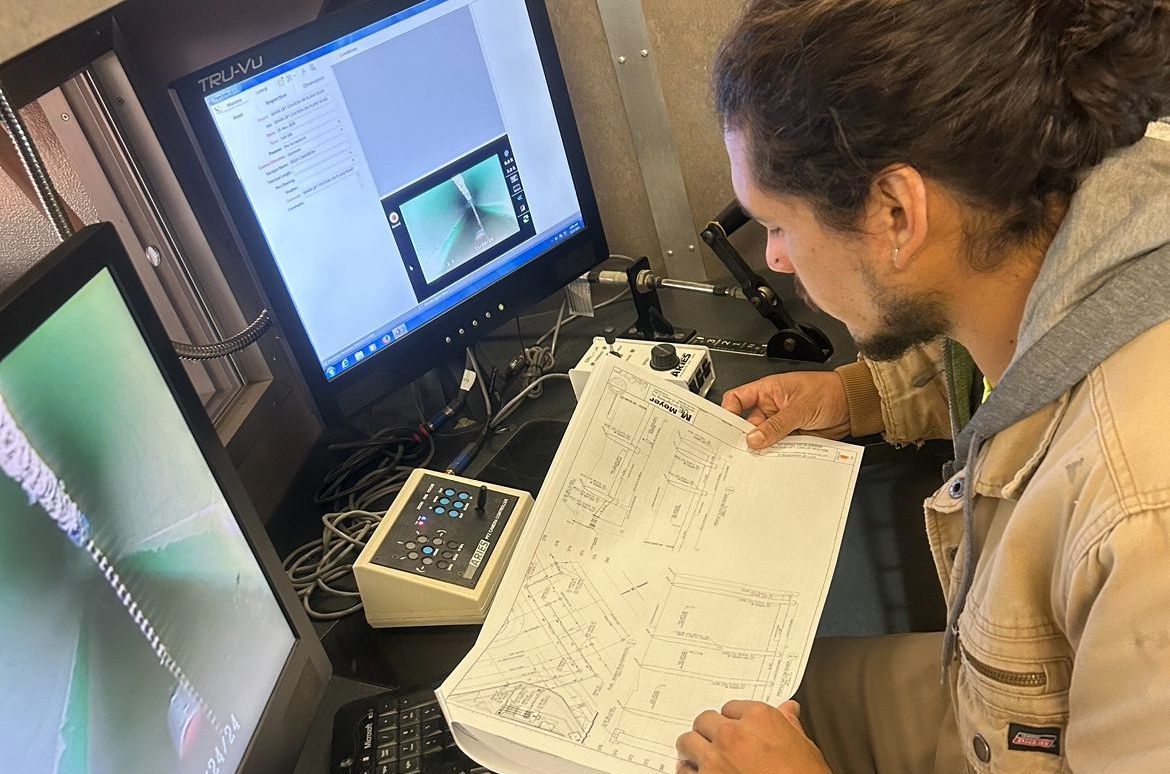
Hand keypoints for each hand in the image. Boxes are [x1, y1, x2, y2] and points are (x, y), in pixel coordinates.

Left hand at [675, 700, 831, 773]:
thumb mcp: (804, 746)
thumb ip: (789, 724)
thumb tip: (789, 709)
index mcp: (758, 718)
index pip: (730, 708)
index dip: (732, 720)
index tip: (734, 728)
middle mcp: (732, 733)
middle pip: (705, 720)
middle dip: (709, 731)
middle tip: (713, 741)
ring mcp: (716, 758)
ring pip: (688, 741)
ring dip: (693, 748)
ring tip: (696, 755)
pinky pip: (684, 770)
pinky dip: (688, 771)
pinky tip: (694, 773)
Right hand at [721, 372, 850, 448]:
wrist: (854, 405)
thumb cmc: (830, 391)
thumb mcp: (800, 407)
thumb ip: (776, 425)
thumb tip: (754, 439)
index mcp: (768, 391)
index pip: (737, 399)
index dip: (728, 413)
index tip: (725, 430)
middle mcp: (772, 407)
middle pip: (749, 425)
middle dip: (747, 438)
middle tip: (744, 451)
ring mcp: (781, 423)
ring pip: (764, 439)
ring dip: (764, 449)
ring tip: (762, 458)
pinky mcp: (792, 436)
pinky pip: (779, 448)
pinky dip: (777, 455)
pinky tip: (777, 460)